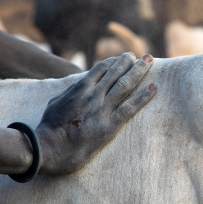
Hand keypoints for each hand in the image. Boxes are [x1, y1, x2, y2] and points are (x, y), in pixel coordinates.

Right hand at [35, 52, 155, 174]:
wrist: (48, 147)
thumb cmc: (48, 128)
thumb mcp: (56, 102)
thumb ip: (68, 92)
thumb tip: (75, 87)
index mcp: (80, 88)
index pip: (101, 68)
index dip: (114, 62)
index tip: (123, 58)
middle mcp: (94, 94)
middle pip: (116, 72)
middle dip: (130, 62)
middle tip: (143, 55)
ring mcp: (102, 108)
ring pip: (126, 85)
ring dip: (139, 71)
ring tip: (150, 61)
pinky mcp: (109, 125)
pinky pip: (130, 107)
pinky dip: (143, 97)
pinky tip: (154, 88)